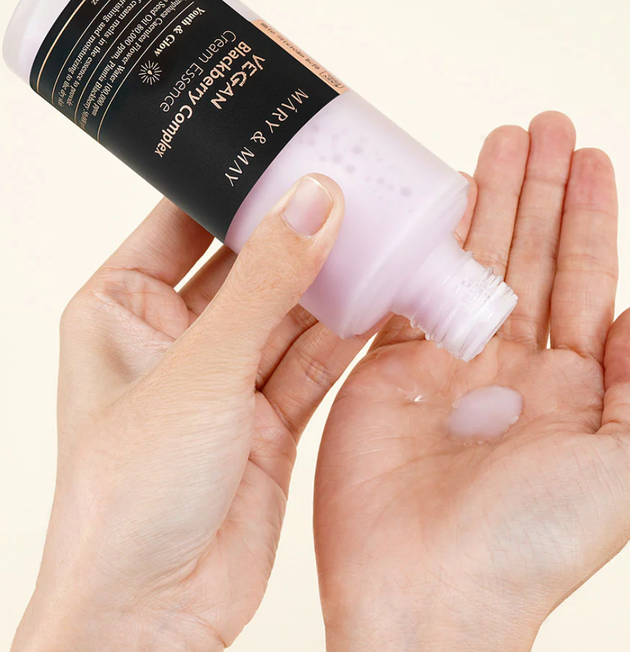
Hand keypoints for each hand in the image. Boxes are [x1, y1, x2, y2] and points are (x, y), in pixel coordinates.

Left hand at [13, 175, 363, 651]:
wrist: (154, 612)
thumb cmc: (129, 496)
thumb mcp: (199, 371)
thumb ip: (264, 285)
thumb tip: (314, 203)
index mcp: (121, 310)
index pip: (185, 220)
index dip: (238, 183)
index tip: (292, 147)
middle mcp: (174, 338)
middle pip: (248, 263)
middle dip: (300, 232)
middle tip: (357, 189)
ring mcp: (225, 378)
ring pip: (290, 311)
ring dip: (334, 282)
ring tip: (385, 237)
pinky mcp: (267, 417)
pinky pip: (313, 360)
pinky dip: (347, 335)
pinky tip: (384, 301)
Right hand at [314, 113, 629, 651]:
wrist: (425, 591)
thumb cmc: (529, 545)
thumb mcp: (629, 471)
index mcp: (570, 386)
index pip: (583, 277)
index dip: (588, 216)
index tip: (589, 158)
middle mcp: (509, 365)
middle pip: (527, 255)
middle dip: (537, 190)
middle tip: (543, 127)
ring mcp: (446, 362)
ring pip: (470, 261)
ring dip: (486, 201)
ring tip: (498, 142)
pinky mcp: (389, 368)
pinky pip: (407, 291)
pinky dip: (422, 246)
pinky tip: (435, 203)